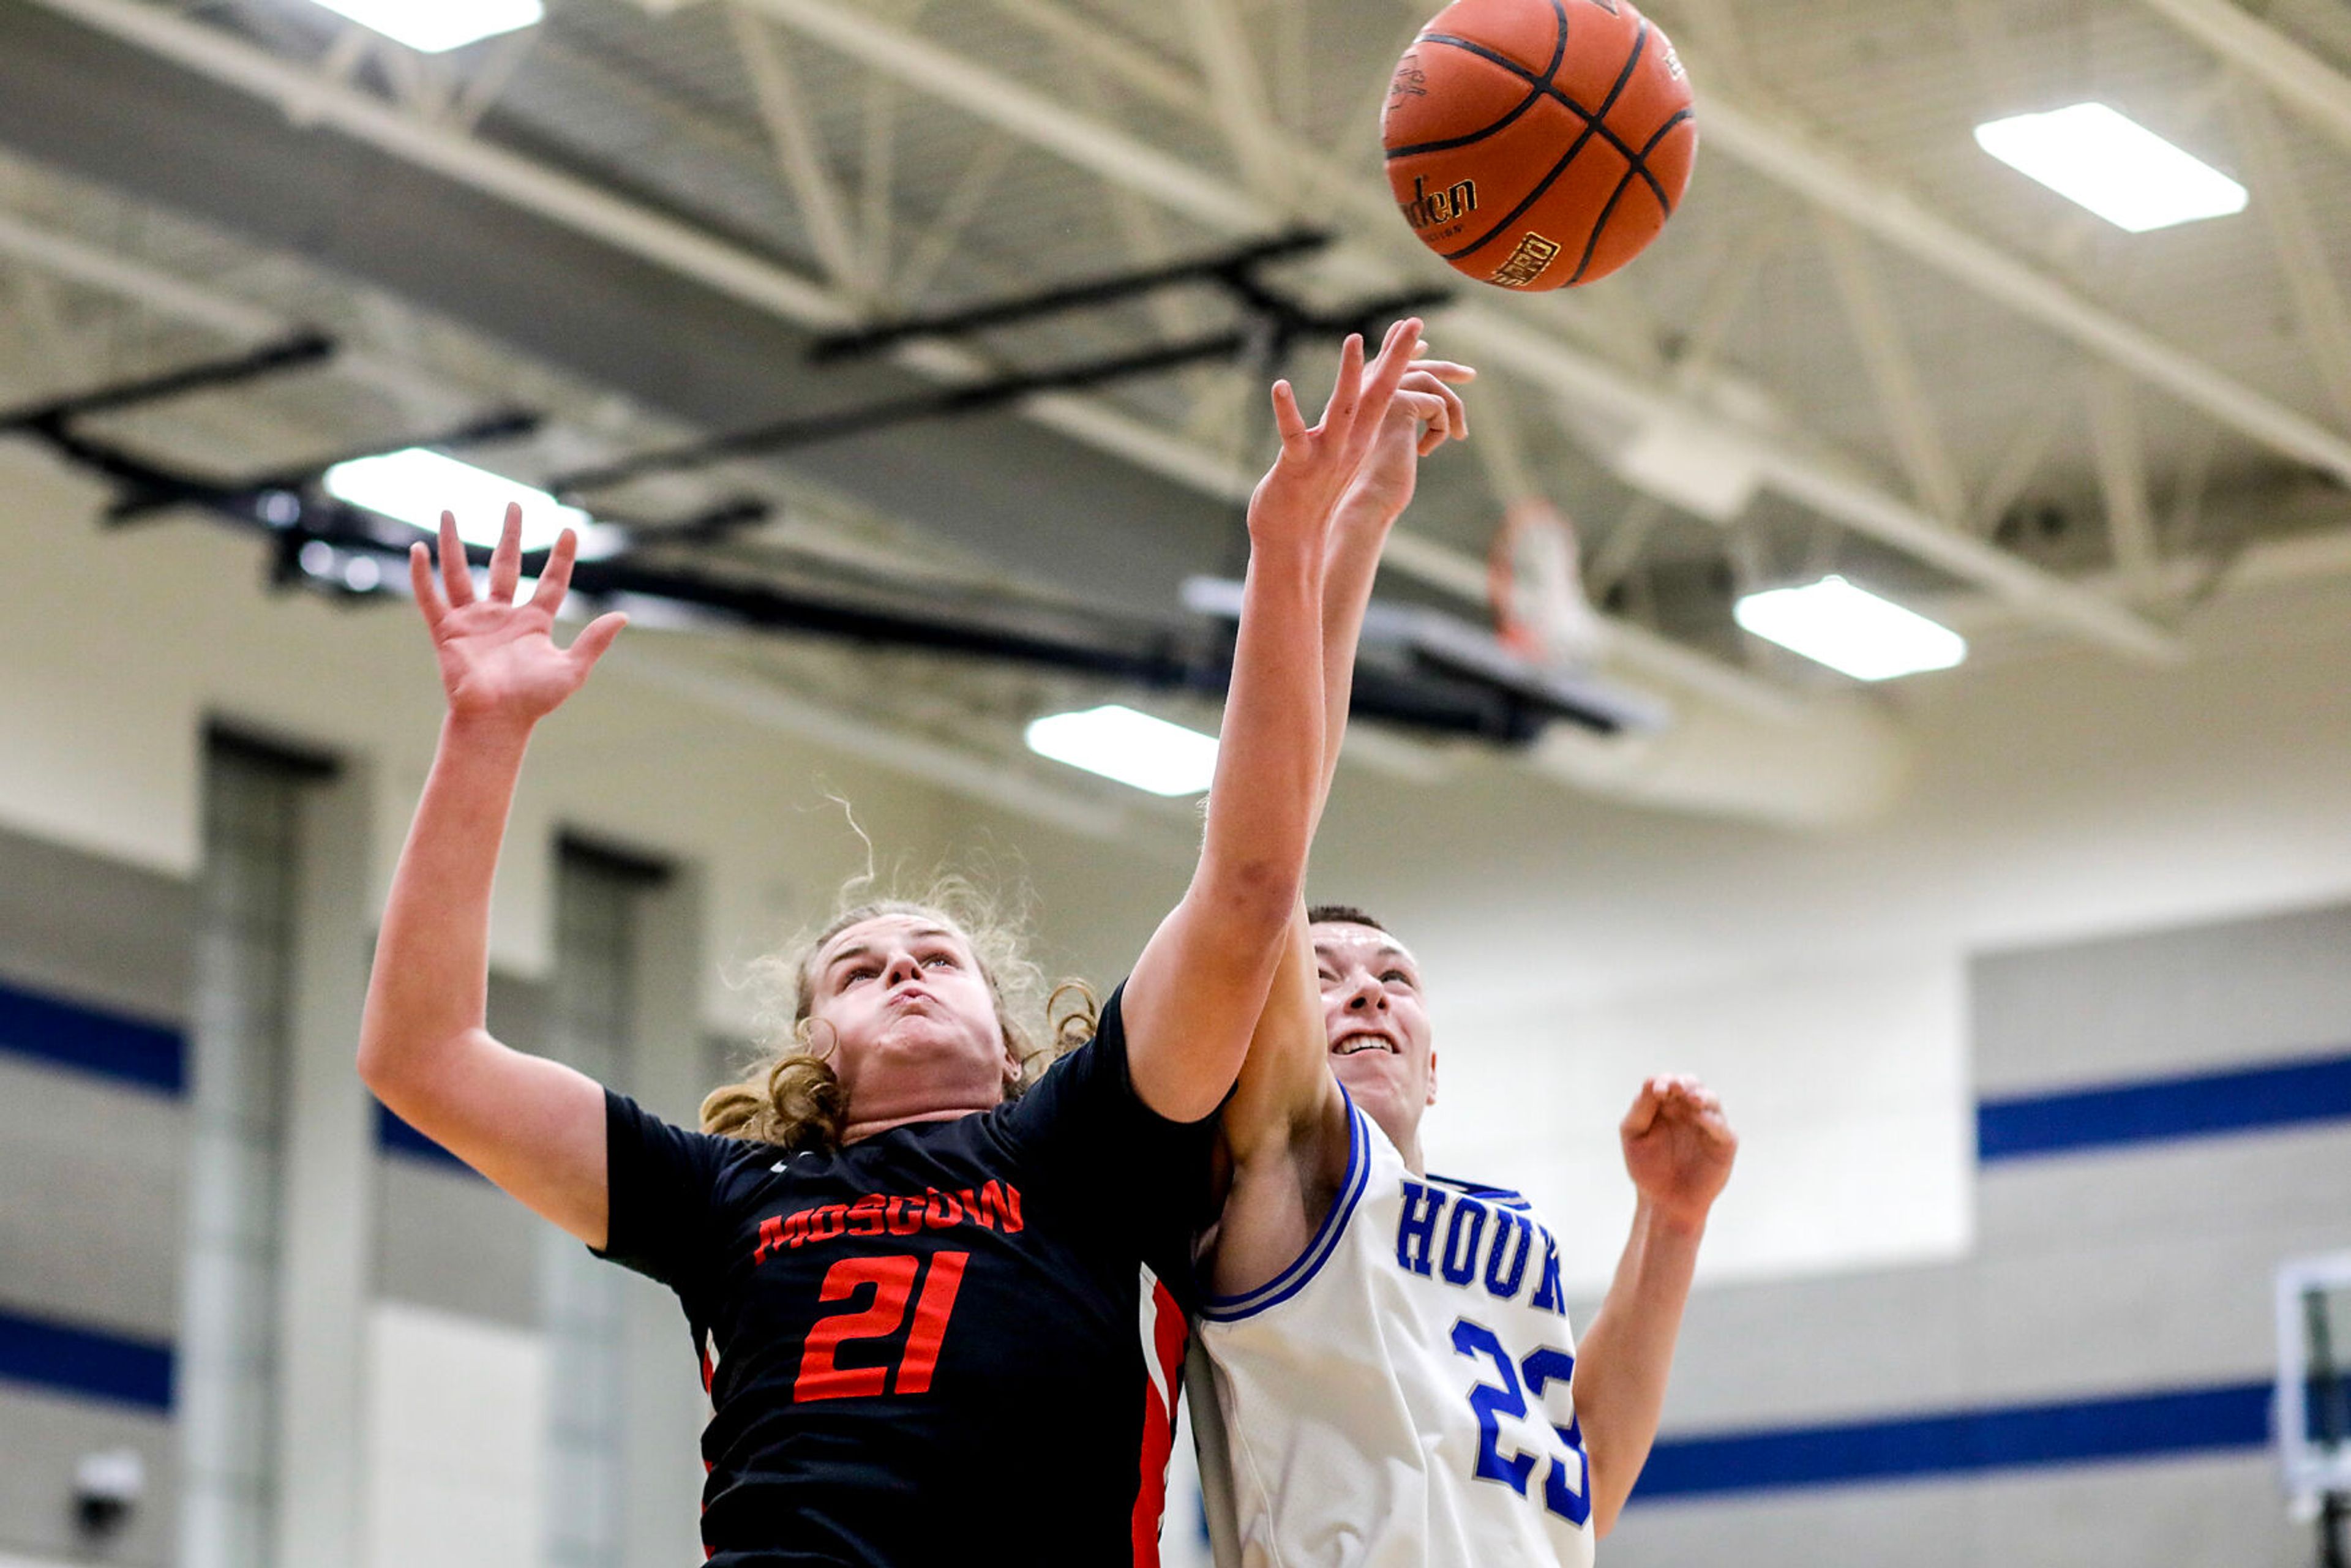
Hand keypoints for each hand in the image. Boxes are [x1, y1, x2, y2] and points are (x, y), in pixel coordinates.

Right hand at [408, 504, 627, 731]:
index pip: (552, 582)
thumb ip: (594, 641)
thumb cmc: (533, 701)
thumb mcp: (571, 669)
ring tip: (447, 512)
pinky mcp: (447, 631)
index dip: (561, 558)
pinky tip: (417, 549)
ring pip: (460, 573)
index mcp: (534, 623)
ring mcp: (473, 621)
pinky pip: (431, 597)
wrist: (495, 721)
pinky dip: (422, 575)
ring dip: (453, 543)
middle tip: (513, 504)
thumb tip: (622, 616)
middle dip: (510, 535)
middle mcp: (502, 616)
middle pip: (506, 565)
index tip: (569, 530)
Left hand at [1248, 318, 1424, 552]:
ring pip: (1343, 410)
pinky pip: (1293, 434)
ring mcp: (1326, 455)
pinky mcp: (1297, 467)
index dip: (1398, 358)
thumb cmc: (1309, 497)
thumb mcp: (1336, 457)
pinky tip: (1281, 385)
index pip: (1386, 391)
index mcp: (1360, 439)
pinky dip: (1287, 410)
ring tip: (1354, 339)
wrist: (1293, 542)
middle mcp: (1351, 444)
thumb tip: (1354, 406)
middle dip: (1396, 356)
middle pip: (1379, 393)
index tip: (1412, 326)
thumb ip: (1347, 430)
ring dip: (1349, 374)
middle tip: (1415, 322)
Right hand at [1340, 357, 1476, 523]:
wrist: (1366, 501)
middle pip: (1411, 363)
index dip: (1405, 351)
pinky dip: (1441, 429)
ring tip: (1461, 434)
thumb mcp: (1387, 448)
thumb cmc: (1375, 485)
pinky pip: (1437, 404)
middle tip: (1470, 374)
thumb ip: (1397, 422)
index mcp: (1359, 399)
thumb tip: (1424, 408)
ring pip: (1430, 379)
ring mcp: (1380, 393)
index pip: (1385, 363)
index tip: (1424, 348)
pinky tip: (1423, 453)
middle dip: (1443, 365)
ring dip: (1452, 406)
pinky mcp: (1400, 404)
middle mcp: (1365, 390)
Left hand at [1620, 1074, 1736, 1230]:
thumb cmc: (1647, 1167)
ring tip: (1690, 1098)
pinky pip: (1722, 1127)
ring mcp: (1708, 1126)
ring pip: (1711, 1100)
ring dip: (1700, 1096)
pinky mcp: (1724, 1144)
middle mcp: (1690, 1111)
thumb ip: (1641, 1108)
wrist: (1663, 1202)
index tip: (1657, 1091)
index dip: (1665, 1081)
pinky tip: (1699, 1116)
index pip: (1670, 1082)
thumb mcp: (1634, 1134)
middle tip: (1675, 1088)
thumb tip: (1651, 1080)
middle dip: (1684, 1083)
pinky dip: (1711, 1120)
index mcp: (1667, 1105)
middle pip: (1693, 1085)